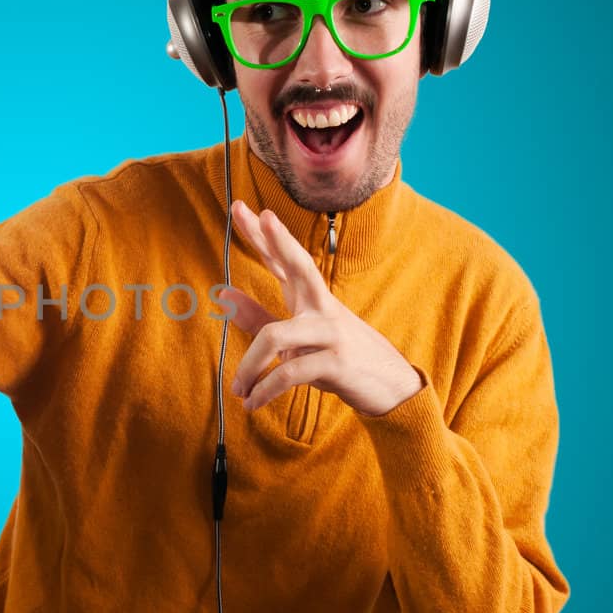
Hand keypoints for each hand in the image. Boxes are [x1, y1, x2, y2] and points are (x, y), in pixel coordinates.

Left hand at [221, 201, 424, 418]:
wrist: (391, 389)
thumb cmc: (337, 358)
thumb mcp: (297, 337)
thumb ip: (258, 316)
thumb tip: (222, 293)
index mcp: (311, 298)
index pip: (284, 260)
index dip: (264, 235)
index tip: (243, 208)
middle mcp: (322, 307)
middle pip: (299, 266)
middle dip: (277, 240)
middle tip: (258, 215)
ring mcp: (331, 333)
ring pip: (275, 336)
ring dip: (249, 367)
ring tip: (238, 390)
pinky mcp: (335, 362)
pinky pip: (289, 373)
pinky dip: (265, 390)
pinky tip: (253, 403)